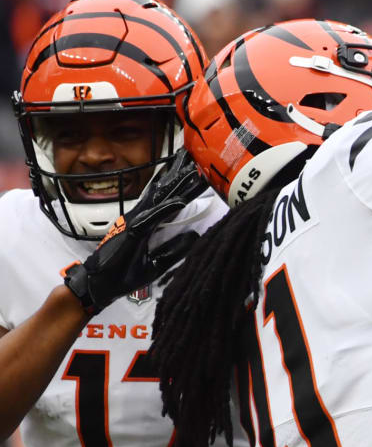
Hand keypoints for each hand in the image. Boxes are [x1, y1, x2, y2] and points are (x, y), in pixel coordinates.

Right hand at [63, 150, 207, 313]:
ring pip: (160, 200)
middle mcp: (141, 219)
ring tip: (192, 170)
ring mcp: (135, 223)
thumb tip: (194, 236)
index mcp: (146, 225)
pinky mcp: (132, 232)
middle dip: (180, 177)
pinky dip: (166, 209)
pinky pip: (152, 218)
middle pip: (164, 194)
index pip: (167, 203)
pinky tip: (179, 201)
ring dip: (176, 185)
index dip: (182, 189)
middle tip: (196, 161)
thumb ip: (174, 249)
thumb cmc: (122, 274)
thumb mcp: (156, 264)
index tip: (197, 176)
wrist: (98, 285)